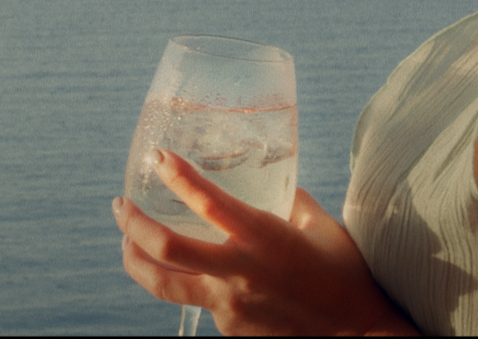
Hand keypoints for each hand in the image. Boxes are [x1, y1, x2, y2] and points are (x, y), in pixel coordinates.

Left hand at [111, 149, 418, 335]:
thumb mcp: (321, 225)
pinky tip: (203, 276)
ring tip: (126, 244)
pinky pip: (201, 301)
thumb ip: (290, 199)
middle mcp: (238, 272)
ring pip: (164, 284)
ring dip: (135, 260)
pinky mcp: (229, 329)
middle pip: (165, 248)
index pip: (208, 202)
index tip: (159, 157)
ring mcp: (229, 305)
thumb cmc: (346, 275)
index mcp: (264, 238)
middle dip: (132, 224)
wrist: (358, 335)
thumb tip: (271, 180)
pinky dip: (194, 284)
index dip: (178, 176)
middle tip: (119, 206)